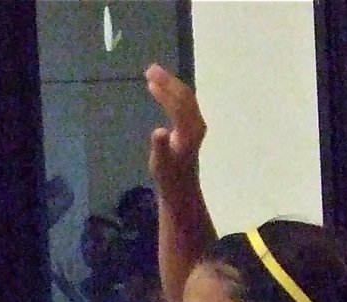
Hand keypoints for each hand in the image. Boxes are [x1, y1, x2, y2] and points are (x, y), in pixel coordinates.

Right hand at [145, 63, 206, 193]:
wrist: (181, 186)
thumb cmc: (168, 176)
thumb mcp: (160, 164)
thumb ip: (160, 147)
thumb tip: (159, 131)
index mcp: (188, 132)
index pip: (178, 104)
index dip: (164, 90)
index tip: (150, 79)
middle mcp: (196, 124)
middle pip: (184, 95)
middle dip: (168, 81)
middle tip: (149, 69)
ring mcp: (196, 124)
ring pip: (186, 96)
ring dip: (170, 84)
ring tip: (153, 74)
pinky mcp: (193, 125)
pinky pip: (185, 102)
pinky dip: (173, 91)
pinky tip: (161, 88)